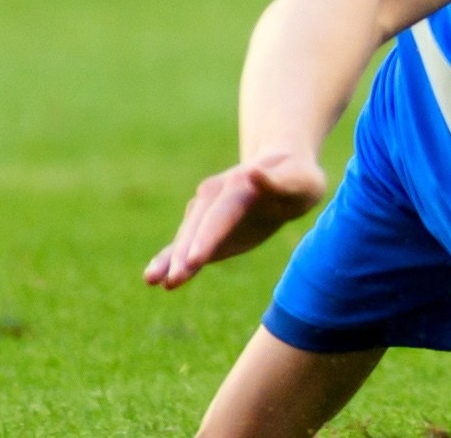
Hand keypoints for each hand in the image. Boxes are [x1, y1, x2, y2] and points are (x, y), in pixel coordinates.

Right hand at [147, 152, 329, 288]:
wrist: (284, 171)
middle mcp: (214, 196)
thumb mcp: (299, 180)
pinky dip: (167, 259)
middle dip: (184, 254)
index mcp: (237, 185)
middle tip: (174, 279)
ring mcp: (205, 212)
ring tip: (151, 279)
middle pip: (197, 228)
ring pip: (185, 237)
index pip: (220, 215)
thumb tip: (252, 174)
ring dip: (170, 259)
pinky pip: (182, 245)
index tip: (194, 260)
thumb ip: (277, 181)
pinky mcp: (204, 230)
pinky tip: (153, 277)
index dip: (207, 238)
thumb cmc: (298, 179)